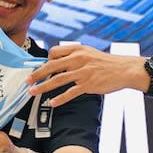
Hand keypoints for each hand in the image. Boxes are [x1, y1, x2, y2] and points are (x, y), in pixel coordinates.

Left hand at [26, 44, 145, 106]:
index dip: (46, 61)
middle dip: (37, 74)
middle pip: (52, 65)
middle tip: (28, 80)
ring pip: (58, 80)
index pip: (54, 52)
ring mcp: (83, 72)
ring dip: (43, 87)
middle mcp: (79, 59)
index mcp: (78, 50)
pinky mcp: (89, 84)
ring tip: (33, 92)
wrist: (125, 69)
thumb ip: (74, 56)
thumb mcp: (89, 53)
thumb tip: (57, 63)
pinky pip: (71, 92)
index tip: (41, 69)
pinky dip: (60, 98)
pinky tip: (52, 103)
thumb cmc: (106, 63)